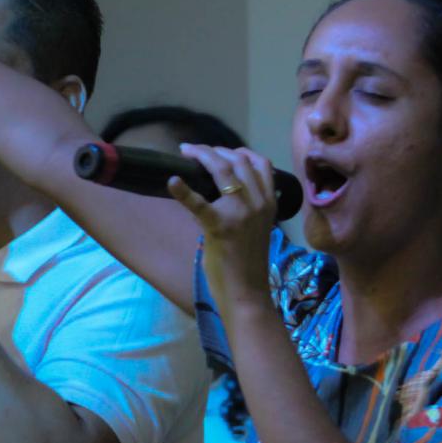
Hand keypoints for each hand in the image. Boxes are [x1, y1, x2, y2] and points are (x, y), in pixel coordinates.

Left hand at [169, 144, 277, 312]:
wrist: (247, 292)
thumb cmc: (247, 262)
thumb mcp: (255, 227)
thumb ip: (246, 206)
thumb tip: (221, 190)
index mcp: (270, 202)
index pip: (260, 163)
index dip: (239, 151)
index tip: (220, 151)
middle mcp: (259, 202)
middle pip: (239, 161)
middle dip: (214, 150)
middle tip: (194, 150)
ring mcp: (241, 213)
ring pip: (223, 171)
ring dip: (202, 156)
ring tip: (186, 152)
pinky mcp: (220, 227)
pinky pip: (199, 203)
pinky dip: (183, 190)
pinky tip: (172, 181)